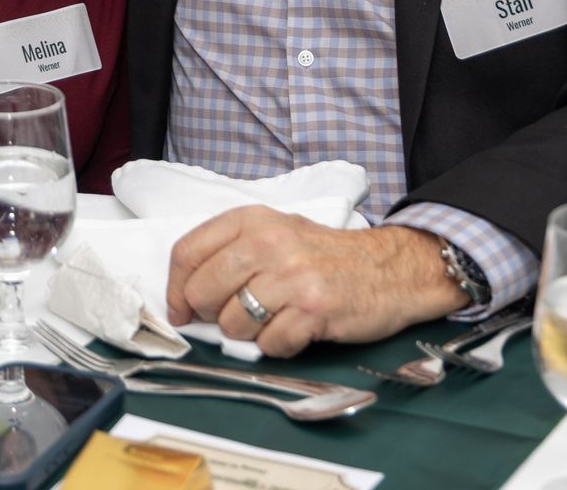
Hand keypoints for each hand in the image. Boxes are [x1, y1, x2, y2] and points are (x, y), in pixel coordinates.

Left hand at [164, 207, 468, 357]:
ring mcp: (291, 276)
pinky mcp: (312, 309)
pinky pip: (269, 345)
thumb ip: (231, 253)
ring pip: (233, 324)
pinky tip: (297, 329)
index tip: (182, 310)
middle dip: (213, 315)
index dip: (176, 289)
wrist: (391, 269)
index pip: (187, 253)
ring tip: (276, 318)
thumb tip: (185, 296)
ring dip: (249, 333)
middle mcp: (268, 242)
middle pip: (202, 293)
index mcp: (252, 219)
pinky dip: (279, 346)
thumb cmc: (325, 256)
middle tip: (239, 315)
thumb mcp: (276, 233)